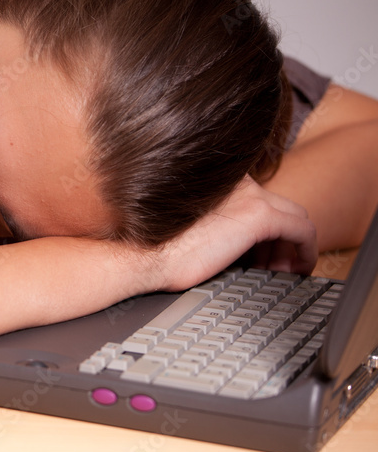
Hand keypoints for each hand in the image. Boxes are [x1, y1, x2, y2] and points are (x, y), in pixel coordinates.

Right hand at [148, 176, 317, 291]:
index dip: (263, 232)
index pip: (257, 199)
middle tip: (273, 265)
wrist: (144, 255)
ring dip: (291, 247)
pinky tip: (299, 268)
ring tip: (282, 272)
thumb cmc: (157, 248)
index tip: (259, 254)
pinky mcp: (259, 215)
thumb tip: (237, 242)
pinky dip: (306, 250)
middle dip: (281, 239)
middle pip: (279, 207)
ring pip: (294, 218)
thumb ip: (217, 223)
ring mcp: (248, 195)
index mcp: (217, 180)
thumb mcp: (189, 226)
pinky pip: (303, 231)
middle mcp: (235, 181)